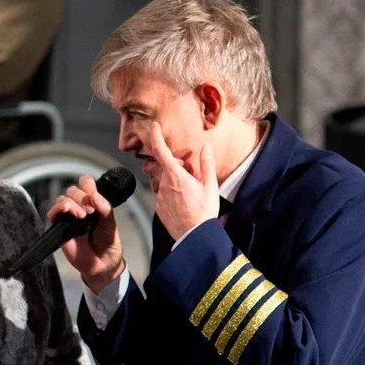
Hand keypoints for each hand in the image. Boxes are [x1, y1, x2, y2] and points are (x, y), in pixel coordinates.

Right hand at [48, 175, 124, 291]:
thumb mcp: (110, 222)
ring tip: (82, 216)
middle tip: (91, 211)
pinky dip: (59, 209)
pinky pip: (52, 213)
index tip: (95, 195)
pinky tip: (69, 212)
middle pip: (72, 190)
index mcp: (92, 202)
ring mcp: (68, 217)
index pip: (85, 183)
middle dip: (82, 197)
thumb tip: (94, 195)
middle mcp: (78, 207)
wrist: (102, 262)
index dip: (88, 185)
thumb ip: (105, 207)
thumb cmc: (106, 242)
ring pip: (62, 199)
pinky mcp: (58, 227)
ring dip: (72, 203)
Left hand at [147, 122, 218, 239]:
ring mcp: (159, 197)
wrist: (194, 237)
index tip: (153, 126)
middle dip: (176, 166)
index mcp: (176, 177)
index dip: (156, 136)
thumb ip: (207, 164)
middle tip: (192, 175)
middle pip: (165, 167)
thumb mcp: (210, 186)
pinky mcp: (158, 207)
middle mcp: (163, 185)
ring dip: (175, 180)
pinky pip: (163, 194)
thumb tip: (206, 147)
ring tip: (190, 192)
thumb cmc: (204, 213)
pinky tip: (184, 201)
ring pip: (164, 181)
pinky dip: (172, 192)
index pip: (161, 151)